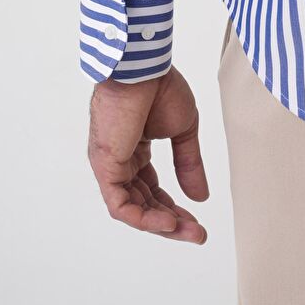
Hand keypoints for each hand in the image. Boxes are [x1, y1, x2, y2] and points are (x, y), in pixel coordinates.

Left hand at [88, 66, 208, 243]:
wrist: (144, 69)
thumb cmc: (160, 88)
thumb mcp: (183, 130)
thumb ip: (188, 163)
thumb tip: (200, 198)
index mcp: (134, 148)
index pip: (152, 188)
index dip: (174, 207)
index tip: (198, 220)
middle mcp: (119, 160)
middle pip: (143, 202)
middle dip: (171, 222)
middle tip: (198, 235)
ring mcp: (109, 164)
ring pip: (132, 209)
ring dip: (162, 225)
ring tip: (190, 232)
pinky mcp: (105, 166)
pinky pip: (120, 205)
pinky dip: (144, 219)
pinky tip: (169, 223)